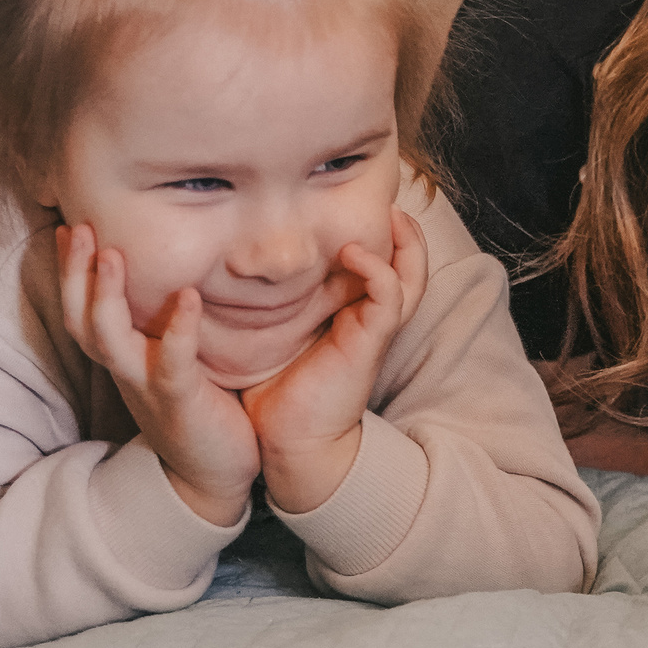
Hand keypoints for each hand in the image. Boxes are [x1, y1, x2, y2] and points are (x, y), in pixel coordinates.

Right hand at [57, 222, 261, 521]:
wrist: (213, 475)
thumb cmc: (200, 407)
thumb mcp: (174, 357)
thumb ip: (164, 321)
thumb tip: (177, 271)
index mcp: (123, 356)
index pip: (82, 308)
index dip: (70, 270)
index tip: (68, 225)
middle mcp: (125, 368)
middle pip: (81, 317)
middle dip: (75, 272)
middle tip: (77, 225)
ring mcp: (146, 386)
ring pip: (109, 339)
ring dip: (106, 296)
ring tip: (112, 253)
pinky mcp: (178, 401)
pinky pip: (170, 363)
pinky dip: (177, 330)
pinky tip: (189, 297)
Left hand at [241, 209, 428, 512]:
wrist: (289, 443)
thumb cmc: (278, 394)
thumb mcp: (274, 339)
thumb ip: (271, 308)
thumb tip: (236, 273)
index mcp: (354, 319)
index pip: (383, 270)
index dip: (383, 239)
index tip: (360, 211)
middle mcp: (371, 322)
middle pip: (411, 269)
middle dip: (408, 235)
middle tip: (392, 204)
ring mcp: (373, 332)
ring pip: (410, 278)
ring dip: (406, 245)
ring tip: (391, 217)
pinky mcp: (369, 342)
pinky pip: (388, 298)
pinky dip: (378, 270)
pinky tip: (353, 253)